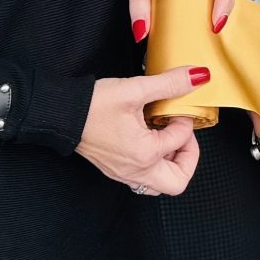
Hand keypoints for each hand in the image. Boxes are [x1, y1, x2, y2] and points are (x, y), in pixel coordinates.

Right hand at [79, 70, 206, 193]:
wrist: (60, 114)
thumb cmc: (92, 106)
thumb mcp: (135, 89)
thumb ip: (170, 84)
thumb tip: (198, 76)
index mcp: (145, 154)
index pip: (182, 139)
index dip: (186, 119)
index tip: (177, 106)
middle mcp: (136, 171)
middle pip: (178, 181)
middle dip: (188, 157)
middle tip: (183, 134)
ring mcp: (124, 174)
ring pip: (160, 182)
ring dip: (171, 161)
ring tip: (167, 136)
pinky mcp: (115, 169)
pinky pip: (144, 176)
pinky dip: (155, 161)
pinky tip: (149, 137)